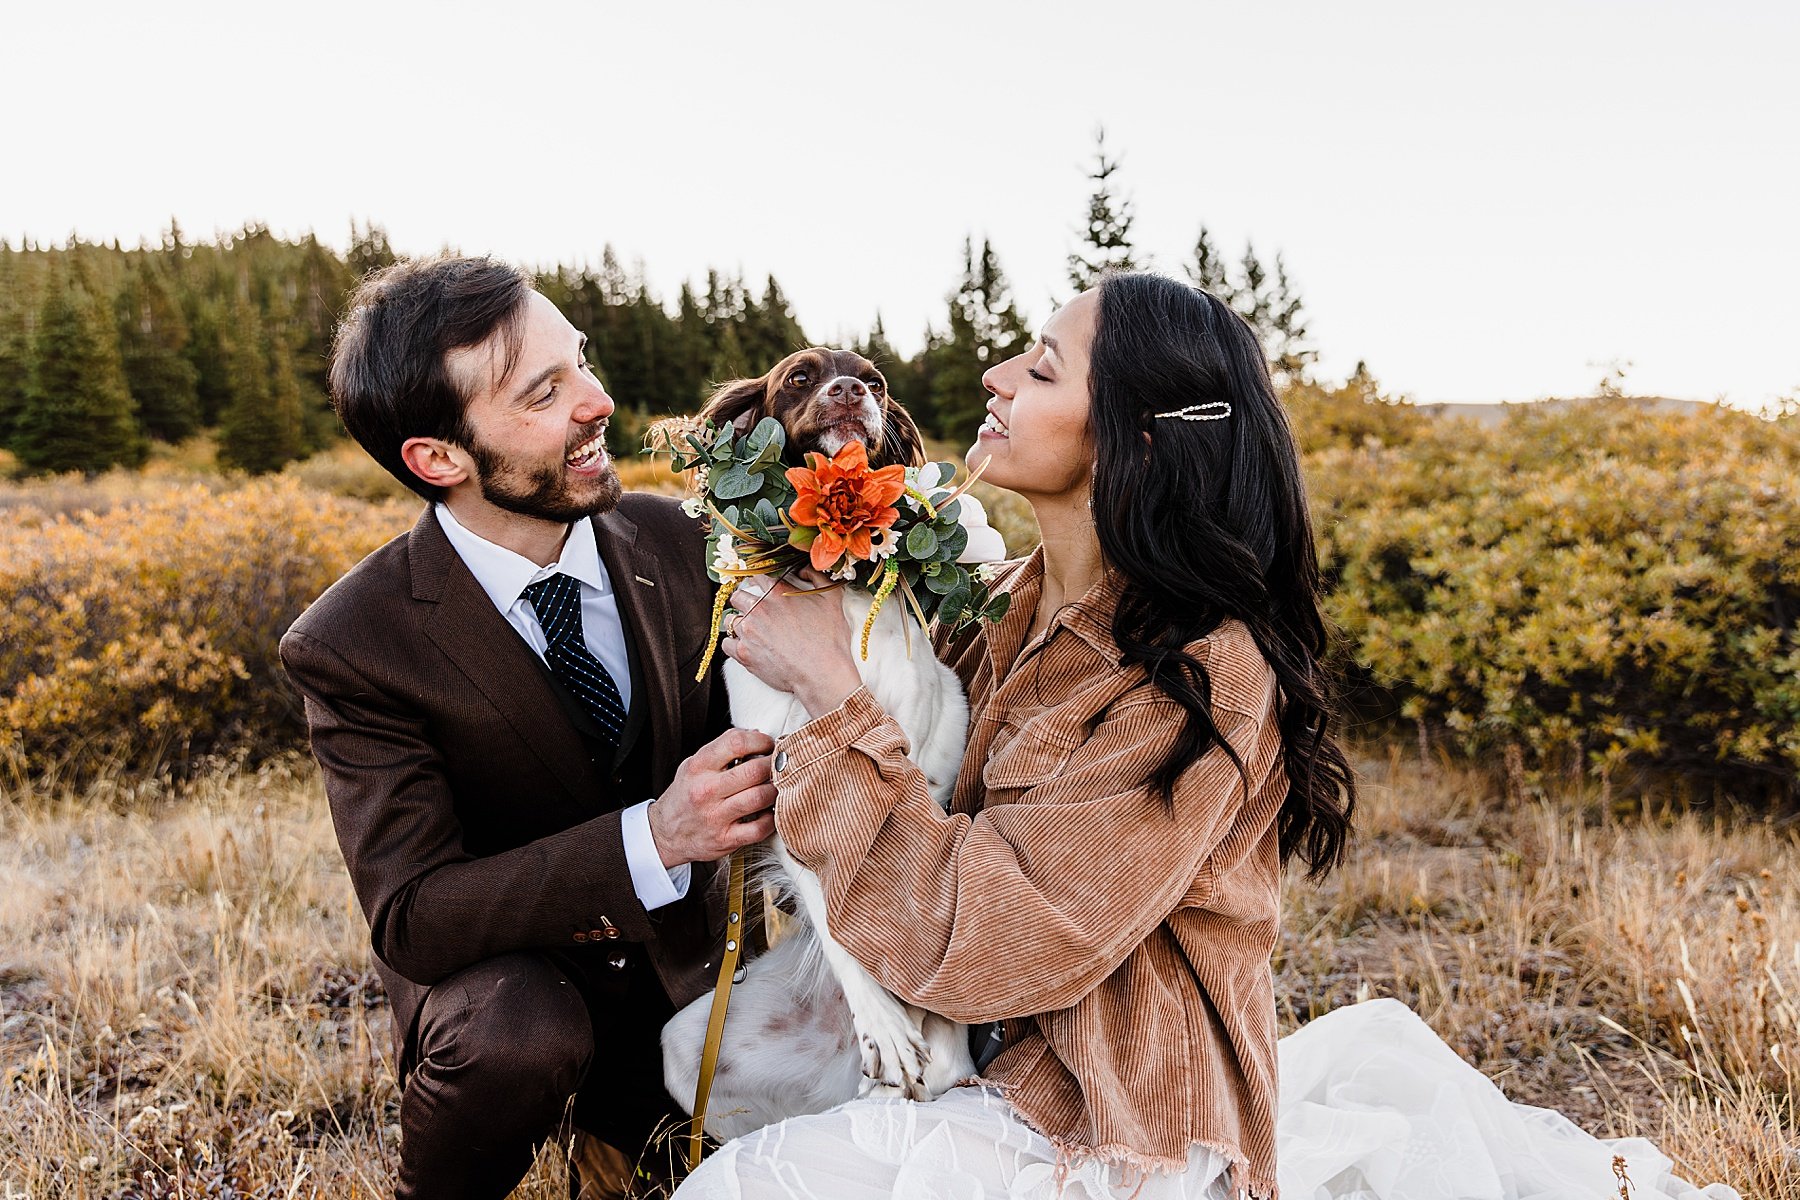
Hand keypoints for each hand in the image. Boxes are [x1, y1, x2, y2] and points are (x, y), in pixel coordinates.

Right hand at [647, 727, 776, 867]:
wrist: (665, 834)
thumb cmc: (685, 796)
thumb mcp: (693, 766)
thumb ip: (722, 750)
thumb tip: (757, 735)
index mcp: (698, 767)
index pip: (736, 742)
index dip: (760, 741)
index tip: (768, 745)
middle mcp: (706, 790)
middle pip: (754, 770)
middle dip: (774, 765)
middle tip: (778, 766)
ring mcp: (716, 816)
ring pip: (760, 797)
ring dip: (776, 790)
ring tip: (776, 787)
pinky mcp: (726, 839)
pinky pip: (760, 828)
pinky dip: (772, 819)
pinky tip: (769, 812)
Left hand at [722, 569, 861, 716]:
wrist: (822, 673)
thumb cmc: (829, 639)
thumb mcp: (831, 599)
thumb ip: (816, 576)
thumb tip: (802, 569)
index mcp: (777, 593)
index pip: (757, 577)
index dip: (758, 583)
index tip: (760, 589)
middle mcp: (759, 609)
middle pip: (738, 596)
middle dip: (744, 601)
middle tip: (753, 610)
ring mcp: (749, 631)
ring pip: (730, 620)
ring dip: (738, 623)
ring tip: (750, 631)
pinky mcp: (744, 653)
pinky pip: (727, 644)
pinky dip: (733, 644)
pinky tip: (745, 646)